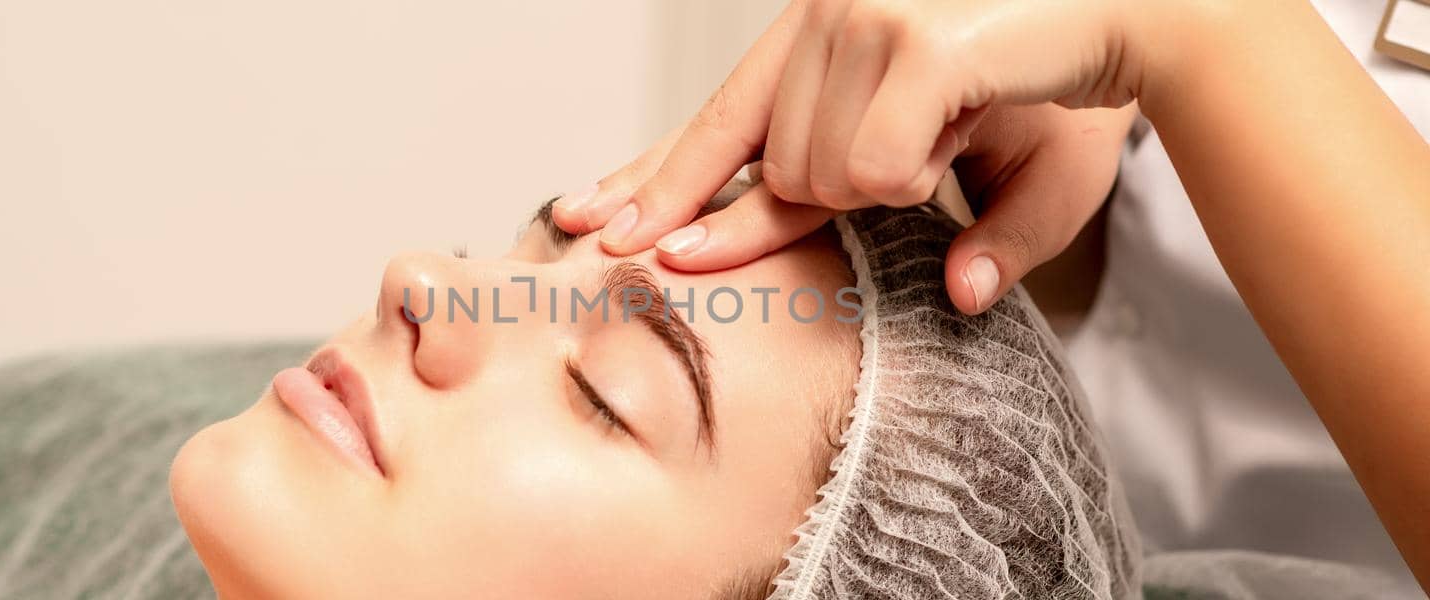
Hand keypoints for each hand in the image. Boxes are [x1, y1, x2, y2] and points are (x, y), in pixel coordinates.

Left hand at [552, 0, 1155, 312]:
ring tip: (957, 130)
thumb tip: (960, 299)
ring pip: (812, 180)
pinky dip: (916, 178)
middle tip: (855, 195)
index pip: (719, 123)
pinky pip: (870, 173)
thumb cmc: (1075, 90)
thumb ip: (971, 240)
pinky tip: (964, 128)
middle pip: (765, 173)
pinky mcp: (912, 45)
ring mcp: (864, 24)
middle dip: (785, 216)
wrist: (1156, 16)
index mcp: (824, 40)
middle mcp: (828, 19)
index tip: (593, 225)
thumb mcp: (1017, 178)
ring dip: (885, 188)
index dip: (657, 181)